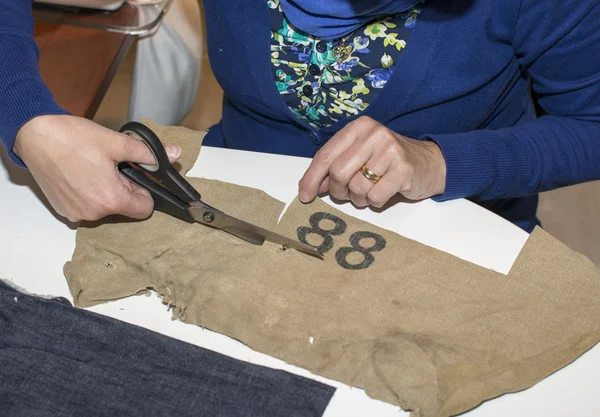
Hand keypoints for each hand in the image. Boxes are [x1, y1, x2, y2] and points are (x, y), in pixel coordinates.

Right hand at [13, 115, 180, 221]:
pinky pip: (86, 207)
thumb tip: (174, 154)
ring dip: (106, 192)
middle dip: (124, 190)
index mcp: (110, 200)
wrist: (34, 135)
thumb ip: (148, 154)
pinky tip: (81, 174)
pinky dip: (88, 194)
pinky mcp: (62, 209)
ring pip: (104, 208)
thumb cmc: (73, 138)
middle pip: (124, 209)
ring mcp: (75, 214)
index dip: (145, 191)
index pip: (144, 209)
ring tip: (94, 168)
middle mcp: (93, 214)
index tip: (134, 175)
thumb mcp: (117, 143)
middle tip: (111, 166)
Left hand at [298, 116, 445, 207]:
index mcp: (359, 127)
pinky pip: (375, 197)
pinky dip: (375, 202)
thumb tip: (310, 186)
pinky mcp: (404, 169)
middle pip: (338, 173)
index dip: (311, 178)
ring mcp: (391, 150)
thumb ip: (336, 167)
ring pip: (356, 188)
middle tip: (348, 194)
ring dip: (359, 198)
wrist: (431, 163)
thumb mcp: (361, 156)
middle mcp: (374, 134)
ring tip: (370, 191)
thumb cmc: (389, 162)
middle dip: (338, 191)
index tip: (304, 196)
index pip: (325, 155)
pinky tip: (385, 193)